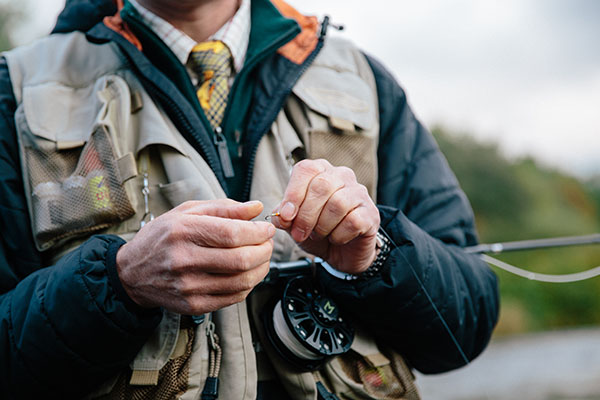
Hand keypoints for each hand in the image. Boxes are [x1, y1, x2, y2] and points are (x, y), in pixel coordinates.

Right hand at [116, 199, 274, 314]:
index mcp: (183, 231)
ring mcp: (188, 286)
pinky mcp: (193, 305)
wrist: (132, 272)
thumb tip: (257, 208)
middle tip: (268, 243)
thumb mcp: (187, 212)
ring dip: (261, 268)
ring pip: (242, 281)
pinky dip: (248, 284)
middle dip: (265, 250)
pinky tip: (247, 273)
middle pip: (241, 260)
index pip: (232, 234)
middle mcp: (184, 260)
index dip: (258, 232)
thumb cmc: (162, 237)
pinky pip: (233, 297)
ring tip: (261, 257)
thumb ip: (224, 208)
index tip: (266, 229)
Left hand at [271, 159, 379, 273]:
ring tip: (319, 234)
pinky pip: (352, 221)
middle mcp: (342, 176)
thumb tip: (280, 215)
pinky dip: (338, 235)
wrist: (343, 253)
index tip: (286, 215)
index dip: (293, 193)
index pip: (307, 169)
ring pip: (337, 203)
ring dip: (322, 226)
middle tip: (299, 233)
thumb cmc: (318, 232)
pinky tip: (336, 238)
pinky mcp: (371, 213)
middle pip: (321, 185)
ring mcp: (359, 193)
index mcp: (321, 171)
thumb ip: (284, 218)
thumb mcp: (294, 225)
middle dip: (306, 214)